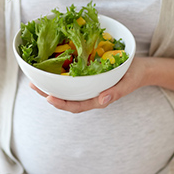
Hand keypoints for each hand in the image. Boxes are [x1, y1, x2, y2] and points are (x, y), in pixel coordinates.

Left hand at [30, 57, 147, 112]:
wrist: (140, 68)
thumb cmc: (134, 76)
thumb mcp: (128, 83)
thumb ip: (116, 93)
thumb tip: (102, 100)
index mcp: (97, 100)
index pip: (76, 106)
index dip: (61, 104)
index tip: (49, 98)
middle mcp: (89, 95)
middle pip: (66, 99)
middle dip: (48, 94)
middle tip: (33, 85)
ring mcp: (88, 86)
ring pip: (66, 89)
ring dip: (50, 85)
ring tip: (35, 78)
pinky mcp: (87, 77)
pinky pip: (71, 79)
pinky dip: (59, 75)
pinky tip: (50, 68)